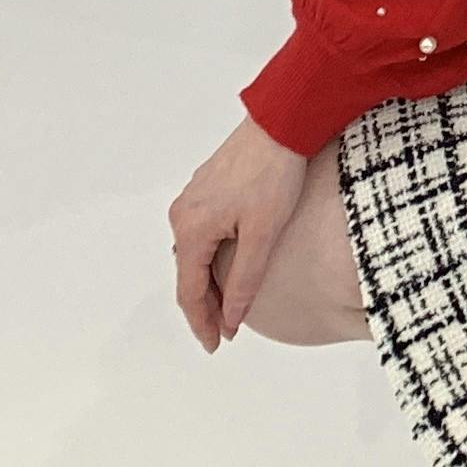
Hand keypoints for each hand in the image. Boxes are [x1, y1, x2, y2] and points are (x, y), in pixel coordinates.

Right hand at [169, 116, 313, 351]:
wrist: (283, 122)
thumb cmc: (275, 173)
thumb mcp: (263, 233)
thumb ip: (245, 279)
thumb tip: (232, 317)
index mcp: (192, 228)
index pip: (189, 290)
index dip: (201, 322)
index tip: (216, 345)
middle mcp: (183, 213)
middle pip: (189, 272)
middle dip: (206, 305)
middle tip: (226, 331)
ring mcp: (194, 198)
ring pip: (196, 252)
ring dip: (209, 280)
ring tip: (230, 305)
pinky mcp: (209, 187)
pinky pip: (204, 232)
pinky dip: (214, 256)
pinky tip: (231, 265)